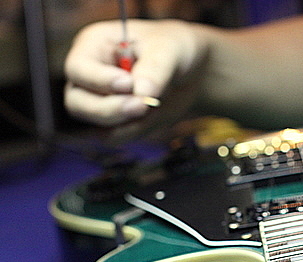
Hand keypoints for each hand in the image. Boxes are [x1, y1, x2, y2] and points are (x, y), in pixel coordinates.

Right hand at [64, 19, 207, 140]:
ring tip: (155, 106)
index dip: (99, 80)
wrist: (188, 70)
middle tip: (142, 105)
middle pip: (77, 103)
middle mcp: (89, 76)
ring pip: (97, 126)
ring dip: (128, 123)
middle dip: (110, 109)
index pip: (78, 69)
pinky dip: (138, 131)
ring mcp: (99, 102)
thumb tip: (142, 93)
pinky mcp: (115, 123)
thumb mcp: (168, 49)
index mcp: (92, 46)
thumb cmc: (171, 49)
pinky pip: (117, 137)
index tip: (128, 84)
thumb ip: (154, 68)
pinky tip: (155, 116)